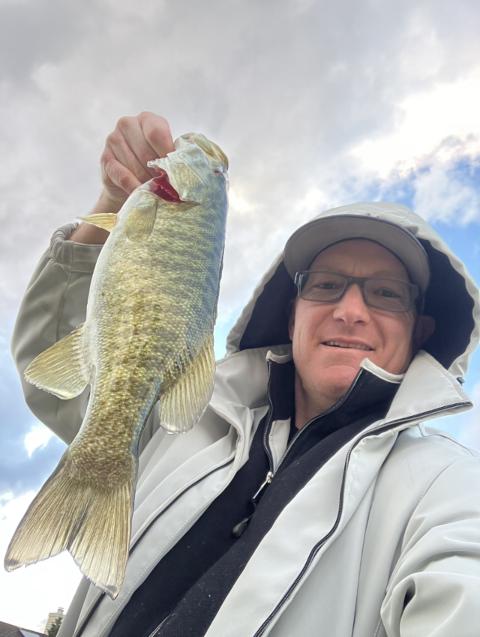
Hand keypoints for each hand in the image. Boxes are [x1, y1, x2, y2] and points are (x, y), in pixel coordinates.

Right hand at [70, 113, 173, 243]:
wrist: (128, 182)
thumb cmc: (153, 165)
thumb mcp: (165, 156)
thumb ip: (171, 157)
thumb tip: (180, 172)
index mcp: (147, 119)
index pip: (157, 132)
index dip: (167, 154)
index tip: (174, 171)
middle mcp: (127, 124)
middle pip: (146, 152)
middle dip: (158, 172)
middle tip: (166, 186)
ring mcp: (113, 140)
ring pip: (135, 166)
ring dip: (147, 182)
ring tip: (155, 190)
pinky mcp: (105, 159)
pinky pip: (123, 176)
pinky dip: (134, 187)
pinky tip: (141, 193)